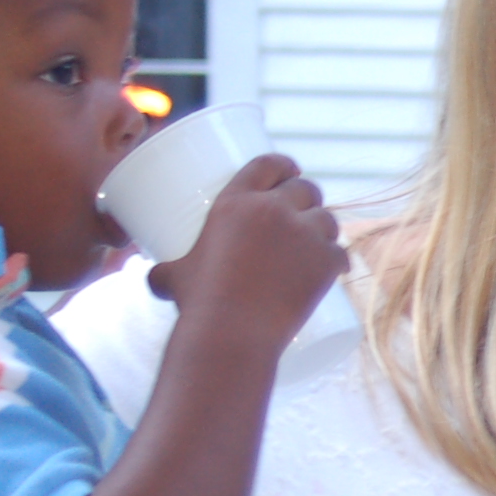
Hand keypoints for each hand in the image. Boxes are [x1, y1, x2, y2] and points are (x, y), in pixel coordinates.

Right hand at [146, 154, 344, 346]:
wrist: (233, 332)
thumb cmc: (198, 303)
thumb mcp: (173, 277)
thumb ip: (164, 271)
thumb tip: (154, 278)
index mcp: (236, 202)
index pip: (268, 164)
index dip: (284, 165)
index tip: (290, 171)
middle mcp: (274, 209)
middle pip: (305, 188)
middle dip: (307, 197)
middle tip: (302, 213)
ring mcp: (305, 234)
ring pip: (328, 218)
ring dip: (324, 227)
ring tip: (316, 243)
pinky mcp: (326, 261)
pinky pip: (340, 253)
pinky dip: (337, 261)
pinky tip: (336, 268)